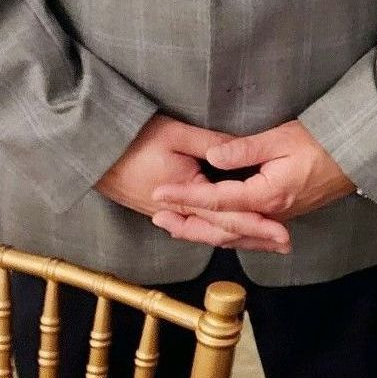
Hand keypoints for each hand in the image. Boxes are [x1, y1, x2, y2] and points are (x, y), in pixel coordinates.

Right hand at [97, 114, 289, 253]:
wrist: (92, 151)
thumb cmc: (134, 138)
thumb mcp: (177, 133)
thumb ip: (212, 144)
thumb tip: (241, 152)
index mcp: (186, 195)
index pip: (230, 216)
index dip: (259, 225)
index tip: (284, 233)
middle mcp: (177, 213)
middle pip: (221, 233)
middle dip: (254, 238)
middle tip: (284, 244)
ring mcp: (165, 214)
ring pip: (207, 234)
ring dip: (237, 238)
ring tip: (264, 241)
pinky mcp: (158, 210)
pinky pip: (193, 227)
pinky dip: (214, 232)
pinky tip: (228, 233)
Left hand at [151, 120, 354, 248]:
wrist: (357, 157)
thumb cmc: (322, 143)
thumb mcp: (282, 138)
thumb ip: (245, 148)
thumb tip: (212, 157)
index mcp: (266, 195)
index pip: (215, 200)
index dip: (184, 197)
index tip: (158, 193)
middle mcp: (269, 215)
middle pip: (219, 228)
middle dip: (185, 222)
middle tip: (157, 216)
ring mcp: (277, 219)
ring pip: (232, 236)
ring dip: (201, 232)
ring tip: (175, 226)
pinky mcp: (282, 217)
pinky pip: (247, 234)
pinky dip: (225, 235)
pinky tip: (214, 233)